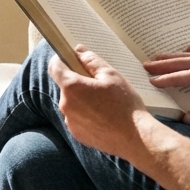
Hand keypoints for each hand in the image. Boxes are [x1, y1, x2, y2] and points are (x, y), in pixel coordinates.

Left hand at [47, 46, 155, 160]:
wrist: (135, 138)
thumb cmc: (125, 105)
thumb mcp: (111, 75)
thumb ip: (91, 60)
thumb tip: (78, 51)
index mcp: (71, 87)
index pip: (55, 67)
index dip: (62, 60)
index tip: (72, 58)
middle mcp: (65, 105)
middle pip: (66, 86)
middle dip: (79, 81)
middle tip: (100, 84)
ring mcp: (69, 121)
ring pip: (72, 102)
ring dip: (83, 99)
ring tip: (106, 103)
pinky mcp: (76, 134)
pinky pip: (77, 117)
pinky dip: (86, 114)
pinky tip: (104, 116)